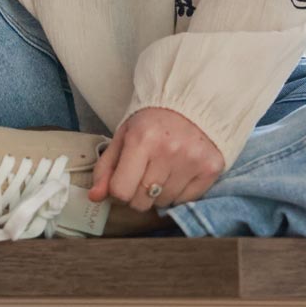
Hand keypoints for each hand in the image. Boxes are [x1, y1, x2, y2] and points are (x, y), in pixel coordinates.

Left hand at [87, 107, 224, 210]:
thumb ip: (106, 168)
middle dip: (138, 193)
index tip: (124, 179)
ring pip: (164, 203)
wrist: (191, 103)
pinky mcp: (211, 168)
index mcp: (142, 139)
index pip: (121, 191)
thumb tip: (95, 197)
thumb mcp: (124, 136)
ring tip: (163, 169)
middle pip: (142, 202)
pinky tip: (179, 172)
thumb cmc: (152, 122)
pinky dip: (179, 193)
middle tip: (144, 173)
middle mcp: (169, 150)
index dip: (119, 190)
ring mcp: (192, 160)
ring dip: (159, 193)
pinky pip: (186, 201)